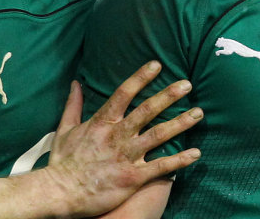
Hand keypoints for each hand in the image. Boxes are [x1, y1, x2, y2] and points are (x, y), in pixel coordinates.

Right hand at [44, 61, 201, 217]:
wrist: (61, 193)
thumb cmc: (63, 162)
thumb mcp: (65, 128)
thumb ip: (73, 104)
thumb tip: (76, 83)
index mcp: (102, 122)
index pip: (125, 93)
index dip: (141, 78)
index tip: (157, 65)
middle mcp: (118, 135)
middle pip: (148, 110)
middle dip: (169, 96)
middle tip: (187, 84)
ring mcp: (127, 156)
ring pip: (160, 135)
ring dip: (181, 123)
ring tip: (198, 113)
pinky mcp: (133, 177)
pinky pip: (161, 167)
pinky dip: (180, 160)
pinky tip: (196, 154)